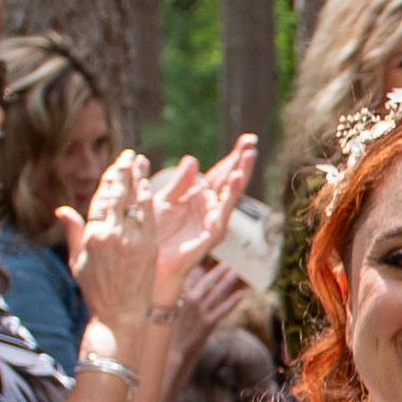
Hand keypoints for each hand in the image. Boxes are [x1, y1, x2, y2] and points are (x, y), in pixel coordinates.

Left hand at [153, 138, 262, 304]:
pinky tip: (236, 179)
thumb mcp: (162, 201)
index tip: (246, 139)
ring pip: (231, 194)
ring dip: (240, 174)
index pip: (219, 173)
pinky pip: (223, 211)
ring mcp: (213, 221)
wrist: (150, 263)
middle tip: (252, 140)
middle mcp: (210, 208)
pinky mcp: (212, 234)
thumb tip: (193, 160)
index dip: (232, 158)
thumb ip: (179, 183)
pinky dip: (231, 194)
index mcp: (198, 197)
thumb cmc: (154, 234)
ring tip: (248, 155)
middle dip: (241, 161)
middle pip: (229, 180)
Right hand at [170, 256, 255, 351]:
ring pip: (217, 293)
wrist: (174, 348)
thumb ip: (184, 289)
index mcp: (179, 295)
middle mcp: (190, 301)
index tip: (210, 258)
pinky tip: (241, 294)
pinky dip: (233, 301)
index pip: (192, 276)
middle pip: (207, 281)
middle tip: (228, 263)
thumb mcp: (175, 305)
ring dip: (228, 282)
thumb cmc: (174, 325)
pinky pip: (223, 309)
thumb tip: (194, 273)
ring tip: (236, 273)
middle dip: (218, 271)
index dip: (202, 267)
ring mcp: (200, 311)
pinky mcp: (208, 323)